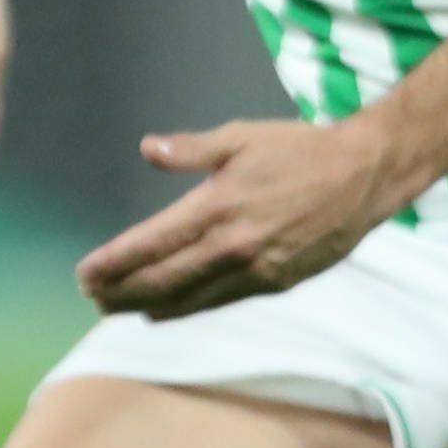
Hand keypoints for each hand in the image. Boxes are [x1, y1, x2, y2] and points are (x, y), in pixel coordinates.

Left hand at [77, 114, 421, 318]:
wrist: (363, 176)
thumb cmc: (299, 150)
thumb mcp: (241, 136)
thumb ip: (190, 149)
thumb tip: (146, 148)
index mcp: (216, 206)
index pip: (151, 243)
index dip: (113, 262)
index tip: (84, 273)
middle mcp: (230, 245)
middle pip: (162, 279)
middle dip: (121, 292)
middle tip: (90, 297)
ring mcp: (254, 270)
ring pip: (189, 298)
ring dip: (148, 306)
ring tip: (117, 310)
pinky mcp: (275, 283)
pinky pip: (220, 302)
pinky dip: (188, 308)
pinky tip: (168, 311)